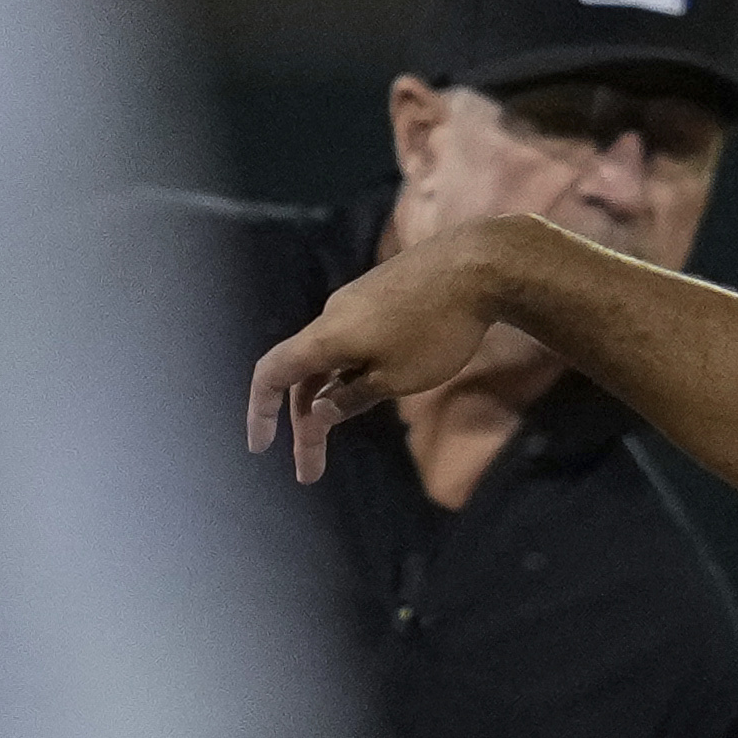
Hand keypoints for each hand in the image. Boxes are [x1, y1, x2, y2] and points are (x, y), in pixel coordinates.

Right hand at [248, 222, 527, 483]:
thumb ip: (354, 396)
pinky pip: (350, 341)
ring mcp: (356, 303)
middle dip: (305, 423)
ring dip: (327, 398)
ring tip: (336, 431)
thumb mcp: (397, 378)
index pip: (271, 373)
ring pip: (328, 358)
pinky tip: (365, 388)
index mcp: (326, 337)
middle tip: (312, 471)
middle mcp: (331, 316)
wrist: (477, 266)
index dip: (260, 411)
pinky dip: (347, 372)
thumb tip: (321, 410)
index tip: (260, 447)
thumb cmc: (437, 329)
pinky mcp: (380, 297)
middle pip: (303, 374)